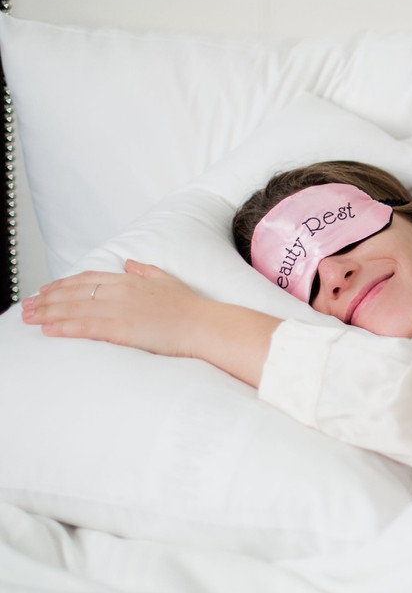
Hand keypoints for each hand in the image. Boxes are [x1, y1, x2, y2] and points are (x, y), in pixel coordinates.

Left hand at [22, 259, 209, 357]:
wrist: (204, 325)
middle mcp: (120, 290)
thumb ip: (145, 271)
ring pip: (73, 308)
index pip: (87, 278)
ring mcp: (119, 309)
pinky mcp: (120, 328)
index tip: (46, 290)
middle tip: (27, 306)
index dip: (63, 284)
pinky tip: (47, 330)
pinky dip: (63, 327)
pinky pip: (84, 327)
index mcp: (130, 279)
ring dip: (47, 313)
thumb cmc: (191, 307)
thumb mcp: (167, 280)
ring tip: (28, 318)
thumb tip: (128, 263)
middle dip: (46, 299)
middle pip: (74, 292)